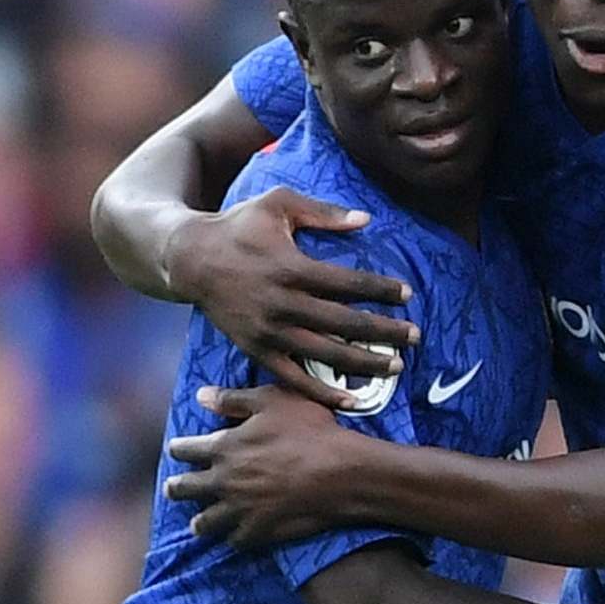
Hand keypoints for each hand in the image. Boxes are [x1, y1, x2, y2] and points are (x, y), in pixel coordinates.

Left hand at [164, 384, 346, 547]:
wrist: (342, 473)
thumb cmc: (311, 430)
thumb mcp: (273, 401)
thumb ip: (233, 399)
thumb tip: (200, 396)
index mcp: (224, 447)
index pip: (184, 449)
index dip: (178, 448)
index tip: (175, 449)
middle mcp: (224, 481)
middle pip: (184, 488)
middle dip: (176, 487)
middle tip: (173, 487)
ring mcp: (240, 510)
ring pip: (204, 521)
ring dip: (199, 520)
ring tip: (197, 522)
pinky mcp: (258, 532)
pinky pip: (234, 540)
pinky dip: (232, 537)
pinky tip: (233, 535)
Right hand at [166, 187, 417, 407]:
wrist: (189, 259)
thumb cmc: (238, 226)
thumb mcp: (278, 204)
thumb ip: (323, 211)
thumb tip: (366, 220)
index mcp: (291, 267)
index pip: (347, 283)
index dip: (380, 290)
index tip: (407, 294)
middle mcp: (282, 303)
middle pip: (343, 322)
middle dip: (383, 331)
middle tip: (415, 337)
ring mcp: (268, 331)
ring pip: (324, 353)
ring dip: (363, 363)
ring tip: (395, 367)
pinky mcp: (256, 349)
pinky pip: (293, 377)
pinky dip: (321, 392)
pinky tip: (350, 399)